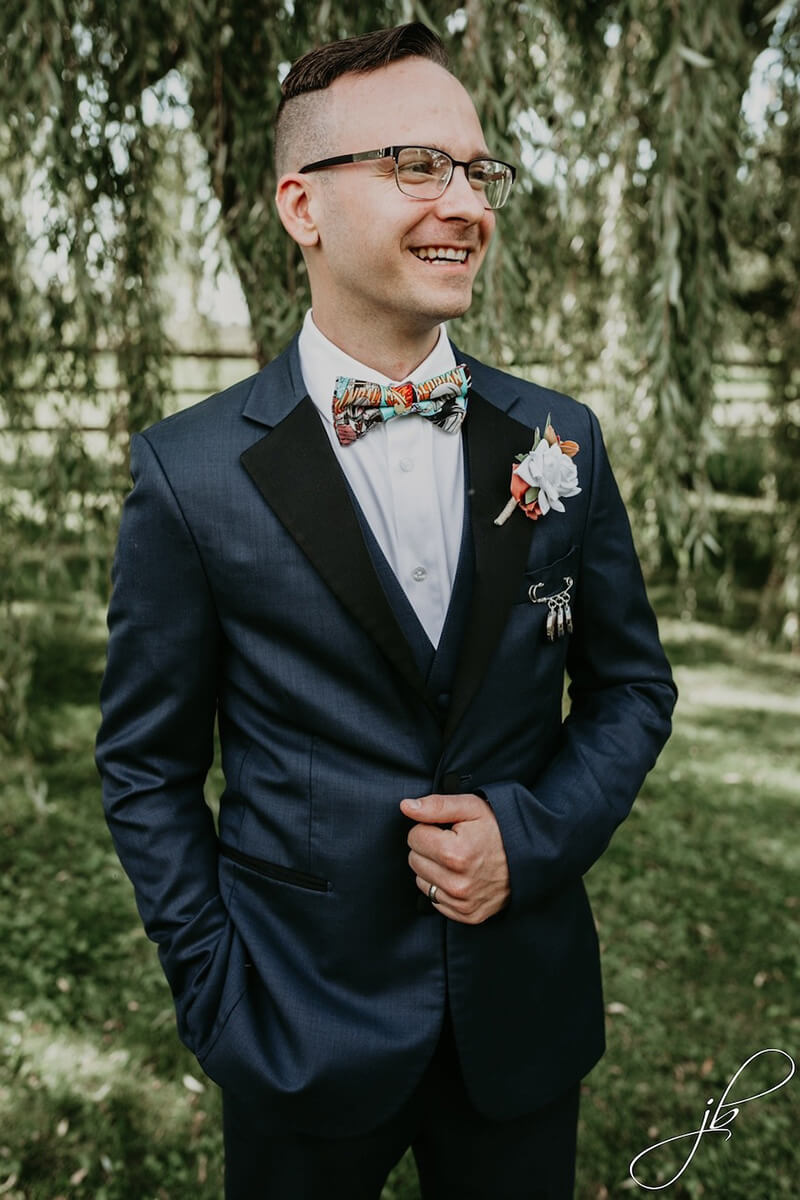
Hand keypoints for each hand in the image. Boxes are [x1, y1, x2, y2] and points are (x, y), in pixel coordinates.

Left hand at [399, 793, 510, 923]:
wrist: (530, 858)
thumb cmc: (500, 829)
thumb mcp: (471, 807)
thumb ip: (436, 805)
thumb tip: (406, 807)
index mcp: (455, 854)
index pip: (414, 837)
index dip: (429, 828)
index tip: (448, 829)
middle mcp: (457, 884)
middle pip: (414, 860)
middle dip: (429, 848)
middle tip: (453, 843)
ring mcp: (462, 902)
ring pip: (422, 881)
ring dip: (434, 868)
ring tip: (458, 859)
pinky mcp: (466, 915)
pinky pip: (435, 900)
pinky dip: (443, 887)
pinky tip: (461, 876)